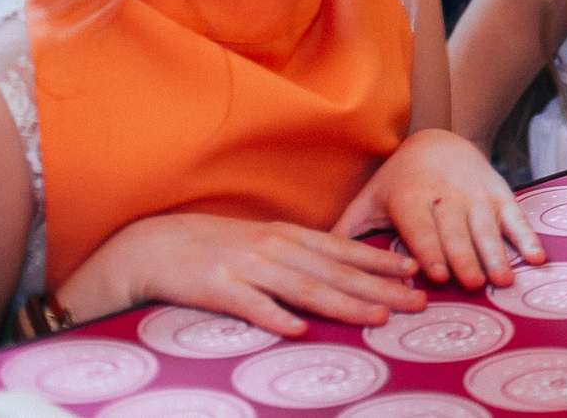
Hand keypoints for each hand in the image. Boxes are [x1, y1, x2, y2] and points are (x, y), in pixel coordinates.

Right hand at [56, 213, 424, 336]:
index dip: (380, 262)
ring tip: (376, 319)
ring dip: (344, 304)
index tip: (414, 272)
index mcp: (286, 236)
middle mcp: (274, 248)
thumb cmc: (211, 249)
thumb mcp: (260, 245)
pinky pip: (250, 305)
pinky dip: (274, 317)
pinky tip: (297, 330)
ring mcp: (246, 267)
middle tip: (415, 302)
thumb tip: (337, 274)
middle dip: (379, 288)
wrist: (150, 246)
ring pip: (305, 288)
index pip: (343, 250)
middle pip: (335, 272)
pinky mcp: (216, 288)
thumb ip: (296, 258)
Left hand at [332, 128, 544, 290]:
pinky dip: (527, 238)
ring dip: (496, 254)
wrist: (440, 139)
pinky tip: (536, 259)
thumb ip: (347, 231)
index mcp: (411, 196)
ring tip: (502, 280)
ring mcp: (476, 194)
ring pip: (487, 226)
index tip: (438, 275)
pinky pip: (515, 217)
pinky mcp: (499, 194)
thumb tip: (315, 267)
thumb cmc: (398, 180)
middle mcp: (446, 194)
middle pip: (457, 230)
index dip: (431, 249)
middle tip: (473, 284)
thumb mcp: (370, 198)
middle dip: (465, 257)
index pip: (421, 226)